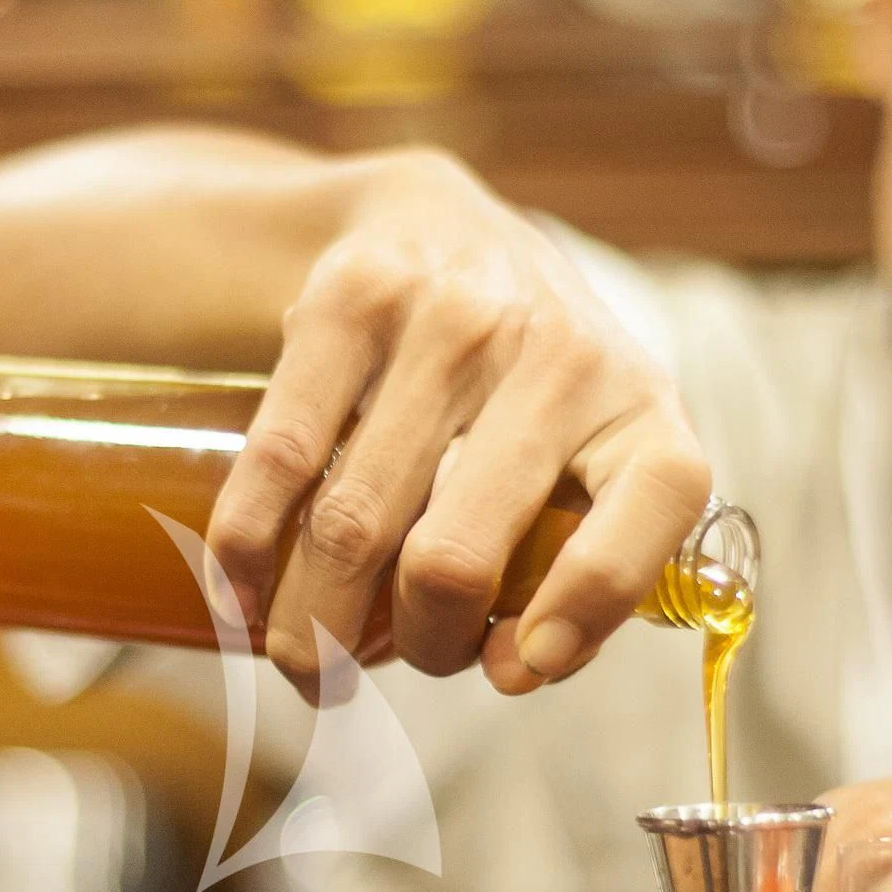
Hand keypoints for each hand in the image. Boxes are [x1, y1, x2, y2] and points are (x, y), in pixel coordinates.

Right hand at [210, 148, 709, 696]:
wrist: (433, 221)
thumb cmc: (520, 389)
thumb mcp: (585, 456)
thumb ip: (570, 568)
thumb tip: (508, 670)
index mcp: (640, 405)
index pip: (651, 506)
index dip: (584, 610)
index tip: (511, 669)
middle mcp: (558, 352)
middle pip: (457, 559)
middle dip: (406, 645)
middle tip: (380, 665)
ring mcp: (452, 317)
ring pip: (352, 524)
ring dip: (311, 624)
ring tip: (302, 659)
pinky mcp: (351, 297)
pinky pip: (283, 457)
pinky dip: (249, 549)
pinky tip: (241, 595)